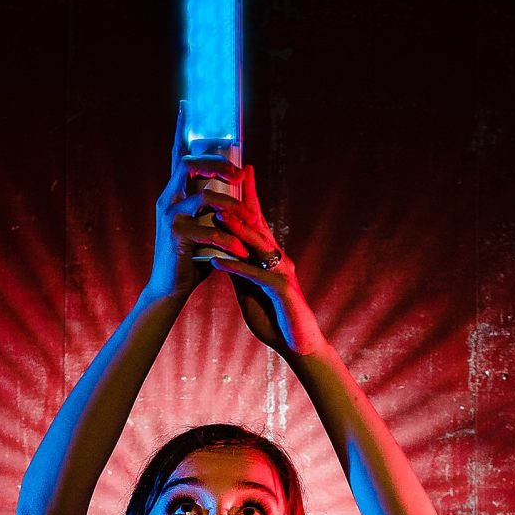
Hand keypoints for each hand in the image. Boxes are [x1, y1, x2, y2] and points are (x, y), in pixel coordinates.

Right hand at [146, 104, 225, 302]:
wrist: (171, 287)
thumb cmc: (193, 255)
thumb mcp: (207, 223)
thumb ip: (217, 202)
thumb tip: (238, 176)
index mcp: (174, 191)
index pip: (177, 152)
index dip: (182, 127)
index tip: (189, 104)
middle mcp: (167, 198)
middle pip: (189, 162)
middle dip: (217, 162)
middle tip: (238, 173)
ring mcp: (169, 216)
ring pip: (204, 195)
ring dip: (232, 205)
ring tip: (249, 219)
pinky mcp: (175, 236)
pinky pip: (208, 229)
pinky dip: (229, 239)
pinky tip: (240, 251)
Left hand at [193, 163, 325, 357]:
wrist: (298, 344)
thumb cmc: (274, 316)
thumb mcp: (250, 288)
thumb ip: (238, 268)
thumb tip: (219, 250)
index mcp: (270, 256)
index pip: (257, 219)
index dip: (247, 194)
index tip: (237, 170)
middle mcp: (278, 257)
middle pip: (258, 223)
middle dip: (240, 201)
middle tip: (222, 179)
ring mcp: (282, 272)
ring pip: (258, 245)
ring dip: (236, 229)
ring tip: (216, 214)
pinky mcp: (281, 292)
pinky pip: (256, 276)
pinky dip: (237, 267)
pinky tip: (219, 261)